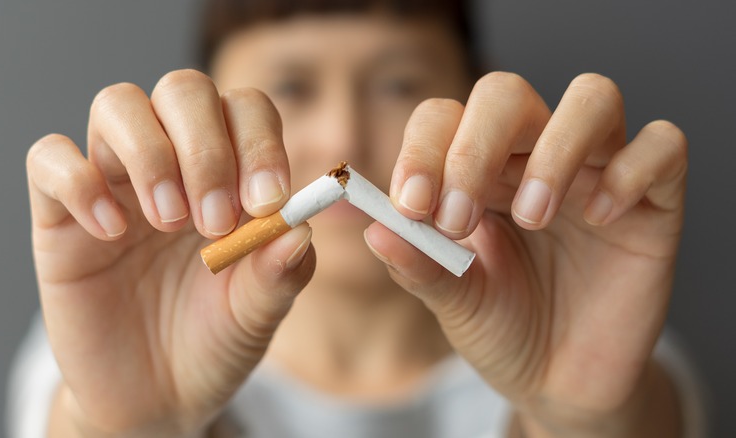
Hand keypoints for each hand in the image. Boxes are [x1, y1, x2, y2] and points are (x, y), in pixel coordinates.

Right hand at [27, 70, 314, 436]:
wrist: (155, 396)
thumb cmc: (213, 343)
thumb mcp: (257, 314)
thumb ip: (281, 272)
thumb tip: (300, 226)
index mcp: (232, 176)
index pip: (246, 110)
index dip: (259, 141)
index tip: (267, 201)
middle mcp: (174, 164)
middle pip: (183, 90)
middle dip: (205, 148)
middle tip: (214, 221)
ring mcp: (115, 182)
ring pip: (118, 104)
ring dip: (150, 154)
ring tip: (167, 221)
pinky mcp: (60, 213)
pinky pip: (49, 158)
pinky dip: (79, 181)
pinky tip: (112, 232)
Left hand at [366, 72, 686, 435]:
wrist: (560, 383)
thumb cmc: (503, 330)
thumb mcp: (454, 302)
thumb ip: (418, 266)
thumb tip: (374, 229)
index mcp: (476, 174)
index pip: (444, 118)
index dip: (423, 149)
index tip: (410, 205)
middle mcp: (534, 159)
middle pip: (506, 94)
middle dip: (474, 148)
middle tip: (457, 219)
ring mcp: (596, 172)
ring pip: (592, 98)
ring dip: (554, 150)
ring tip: (532, 216)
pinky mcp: (653, 201)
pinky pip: (663, 148)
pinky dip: (631, 171)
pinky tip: (601, 219)